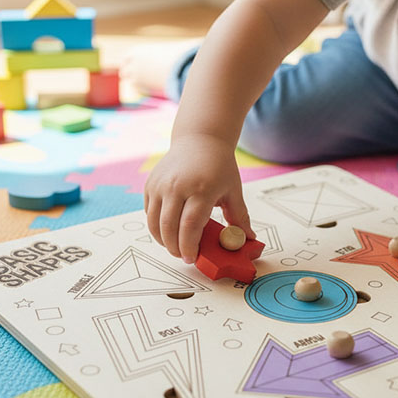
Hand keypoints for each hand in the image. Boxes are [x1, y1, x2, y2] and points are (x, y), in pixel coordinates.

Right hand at [144, 134, 254, 262]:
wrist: (199, 139)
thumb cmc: (218, 165)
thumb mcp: (233, 189)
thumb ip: (240, 216)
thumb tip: (249, 238)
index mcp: (201, 188)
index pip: (190, 225)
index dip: (189, 246)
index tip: (192, 258)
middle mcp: (177, 186)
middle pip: (169, 227)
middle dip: (175, 248)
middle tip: (184, 256)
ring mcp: (161, 185)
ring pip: (154, 223)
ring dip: (163, 240)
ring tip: (175, 246)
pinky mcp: (150, 184)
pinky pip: (149, 213)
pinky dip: (156, 227)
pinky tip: (168, 230)